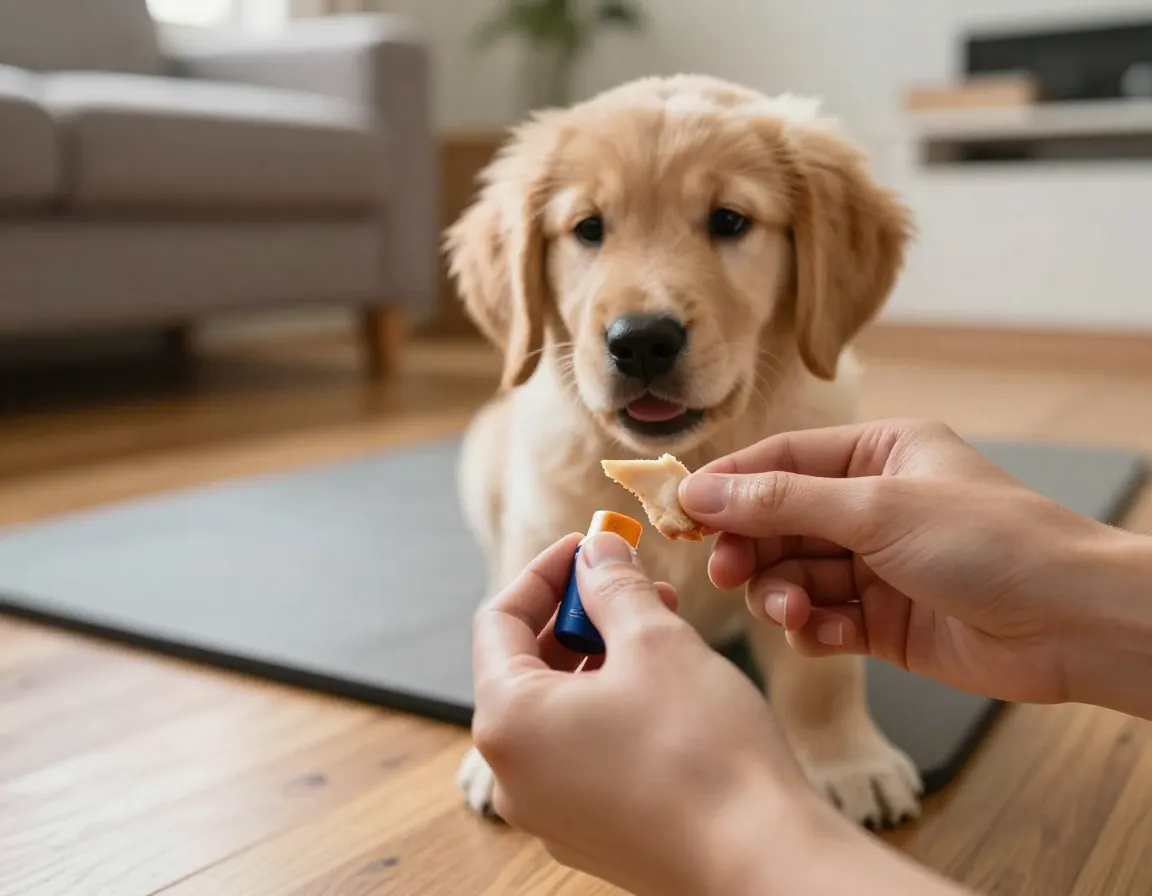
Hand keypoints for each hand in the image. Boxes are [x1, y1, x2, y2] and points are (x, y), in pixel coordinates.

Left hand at [471, 530, 967, 895]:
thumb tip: (597, 551)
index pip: (499, 620)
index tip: (588, 545)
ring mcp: (549, 810)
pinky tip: (663, 686)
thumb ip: (613, 585)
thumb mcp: (656, 641)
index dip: (546, 572)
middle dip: (579, 614)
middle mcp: (514, 773)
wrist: (761, 860)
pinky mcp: (590, 832)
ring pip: (559, 708)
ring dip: (600, 657)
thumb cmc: (704, 752)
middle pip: (526, 665)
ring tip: (658, 625)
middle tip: (628, 581)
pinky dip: (610, 707)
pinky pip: (582, 750)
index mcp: (508, 721)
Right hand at [678, 418, 1151, 711]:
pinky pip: (821, 619)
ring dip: (780, 593)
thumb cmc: (990, 542)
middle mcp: (872, 505)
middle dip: (751, 546)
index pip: (780, 461)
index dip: (728, 485)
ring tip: (788, 610)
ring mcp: (876, 564)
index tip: (680, 510)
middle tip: (725, 569)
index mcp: (878, 455)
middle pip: (779, 521)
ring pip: (794, 574)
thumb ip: (782, 501)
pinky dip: (811, 628)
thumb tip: (702, 490)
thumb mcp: (875, 508)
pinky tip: (820, 635)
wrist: (1071, 624)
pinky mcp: (882, 620)